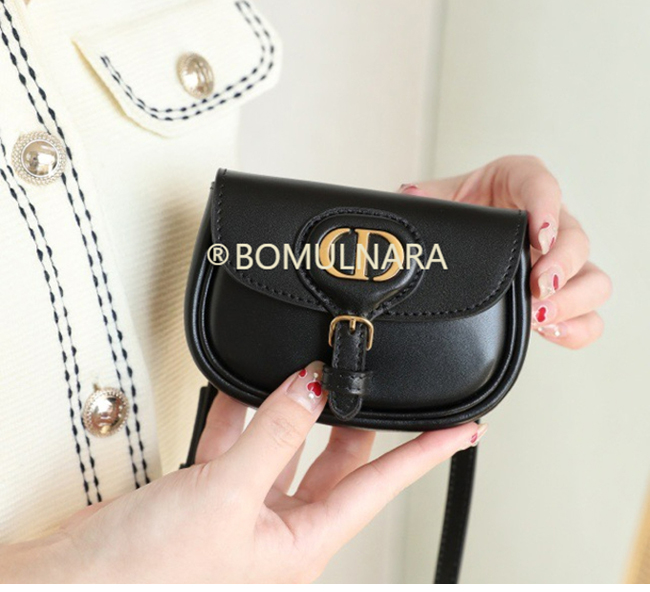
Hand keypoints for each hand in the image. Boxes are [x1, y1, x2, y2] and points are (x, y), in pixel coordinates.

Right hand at [1, 362, 485, 582]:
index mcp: (302, 543)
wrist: (74, 589)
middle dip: (353, 419)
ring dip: (292, 408)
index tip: (464, 431)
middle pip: (337, 461)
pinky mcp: (210, 493)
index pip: (382, 487)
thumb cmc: (148, 580)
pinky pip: (240, 442)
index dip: (428, 454)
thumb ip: (274, 435)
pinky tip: (243, 386)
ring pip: (287, 445)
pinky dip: (243, 412)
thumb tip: (310, 386)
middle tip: (372, 382)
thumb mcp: (226, 497)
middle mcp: (279, 527)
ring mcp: (244, 508)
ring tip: (307, 372)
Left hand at [399, 155, 611, 348]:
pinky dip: (576, 327)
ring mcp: (557, 262)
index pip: (540, 184)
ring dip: (573, 300)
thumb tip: (411, 195)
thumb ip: (425, 198)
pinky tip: (548, 330)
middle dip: (562, 264)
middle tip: (537, 286)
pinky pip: (587, 316)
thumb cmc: (453, 213)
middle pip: (576, 238)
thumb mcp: (438, 200)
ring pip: (594, 280)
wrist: (451, 244)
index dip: (546, 206)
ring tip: (539, 315)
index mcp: (517, 185)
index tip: (538, 232)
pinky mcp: (558, 295)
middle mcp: (547, 222)